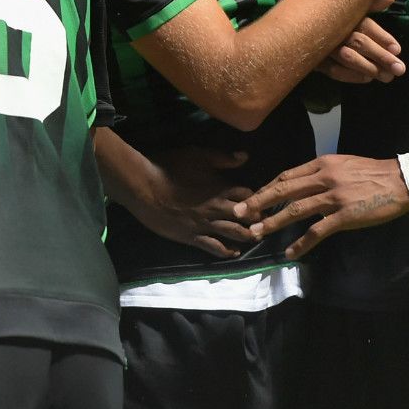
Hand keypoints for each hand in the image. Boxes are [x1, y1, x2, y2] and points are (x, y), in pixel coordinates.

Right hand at [122, 149, 256, 258]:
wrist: (144, 187)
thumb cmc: (169, 167)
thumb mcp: (197, 155)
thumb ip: (223, 158)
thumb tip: (245, 157)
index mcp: (221, 188)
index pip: (248, 195)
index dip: (257, 198)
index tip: (262, 201)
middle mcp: (217, 208)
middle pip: (247, 217)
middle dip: (257, 220)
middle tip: (264, 223)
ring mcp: (205, 224)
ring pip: (234, 234)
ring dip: (247, 237)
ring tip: (255, 238)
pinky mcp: (192, 236)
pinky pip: (214, 247)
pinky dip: (227, 252)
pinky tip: (234, 253)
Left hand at [234, 154, 408, 258]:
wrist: (402, 179)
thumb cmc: (373, 172)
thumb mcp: (342, 164)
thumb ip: (321, 174)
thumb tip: (302, 186)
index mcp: (321, 164)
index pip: (285, 176)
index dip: (266, 188)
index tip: (251, 198)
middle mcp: (323, 178)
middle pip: (282, 190)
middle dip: (257, 202)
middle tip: (238, 213)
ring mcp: (333, 197)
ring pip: (294, 210)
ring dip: (272, 222)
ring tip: (255, 232)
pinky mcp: (344, 215)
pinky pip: (317, 230)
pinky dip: (302, 242)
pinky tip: (290, 252)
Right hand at [316, 0, 403, 83]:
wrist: (299, 30)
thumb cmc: (332, 17)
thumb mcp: (352, 7)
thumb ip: (371, 4)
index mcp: (344, 15)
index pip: (366, 25)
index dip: (383, 37)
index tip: (398, 49)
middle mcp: (334, 29)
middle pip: (359, 42)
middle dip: (381, 56)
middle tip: (399, 69)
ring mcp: (323, 46)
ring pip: (347, 57)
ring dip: (369, 67)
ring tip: (387, 76)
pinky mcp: (316, 61)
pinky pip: (333, 71)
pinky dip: (351, 76)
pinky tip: (367, 78)